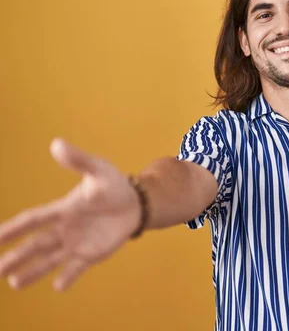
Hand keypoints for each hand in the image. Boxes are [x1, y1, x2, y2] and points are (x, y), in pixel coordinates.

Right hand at [0, 138, 140, 290]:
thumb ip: (79, 160)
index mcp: (63, 209)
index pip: (32, 220)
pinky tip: (58, 286)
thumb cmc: (113, 184)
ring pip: (50, 260)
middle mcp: (64, 229)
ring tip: (15, 283)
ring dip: (34, 271)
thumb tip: (57, 144)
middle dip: (16, 256)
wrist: (136, 203)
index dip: (12, 228)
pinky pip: (77, 268)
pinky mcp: (92, 254)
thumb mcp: (98, 170)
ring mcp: (77, 243)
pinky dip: (68, 277)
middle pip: (35, 245)